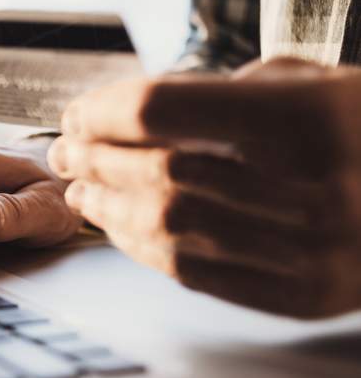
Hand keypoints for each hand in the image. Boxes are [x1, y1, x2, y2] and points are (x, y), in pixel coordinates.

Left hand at [47, 58, 360, 318]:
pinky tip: (119, 229)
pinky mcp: (306, 296)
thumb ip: (225, 94)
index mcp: (309, 117)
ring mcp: (312, 250)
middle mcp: (313, 187)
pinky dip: (142, 249)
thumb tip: (128, 118)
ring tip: (79, 193)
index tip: (75, 113)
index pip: (161, 108)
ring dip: (107, 208)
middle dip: (93, 159)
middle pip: (155, 169)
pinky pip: (196, 273)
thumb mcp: (312, 82)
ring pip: (167, 226)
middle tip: (64, 152)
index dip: (102, 109)